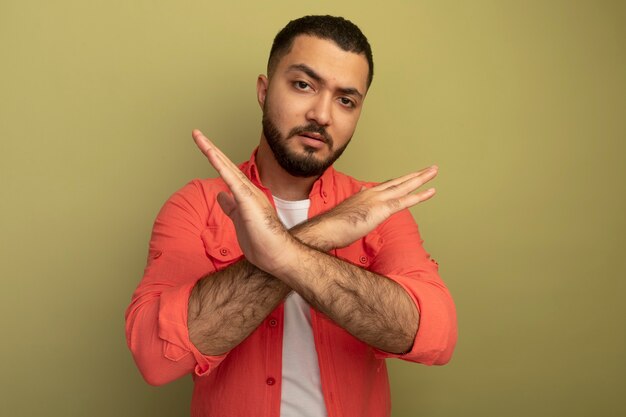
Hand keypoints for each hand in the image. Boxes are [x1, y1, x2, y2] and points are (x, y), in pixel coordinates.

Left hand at [191, 129, 295, 273]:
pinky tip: (210, 154)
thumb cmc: (262, 242)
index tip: (204, 148)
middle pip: (225, 165)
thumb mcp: (239, 220)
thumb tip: (220, 195)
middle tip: (196, 134)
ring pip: (226, 168)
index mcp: (245, 195)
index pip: (227, 173)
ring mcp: (248, 194)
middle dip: (209, 148)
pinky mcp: (246, 201)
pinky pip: (230, 179)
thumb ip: (231, 207)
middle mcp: (247, 190)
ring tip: (198, 137)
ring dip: (211, 151)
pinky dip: (220, 166)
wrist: (277, 254)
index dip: (215, 160)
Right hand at [294, 167, 437, 250]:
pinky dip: (420, 196)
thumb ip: (354, 208)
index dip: (398, 182)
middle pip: (398, 182)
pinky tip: (431, 191)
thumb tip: (357, 200)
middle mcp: (372, 193)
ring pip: (404, 186)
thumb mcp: (345, 215)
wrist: (327, 228)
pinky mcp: (382, 210)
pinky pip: (405, 201)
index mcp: (363, 194)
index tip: (407, 178)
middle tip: (429, 168)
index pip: (385, 186)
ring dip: (421, 179)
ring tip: (434, 171)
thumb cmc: (333, 226)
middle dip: (414, 175)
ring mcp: (378, 200)